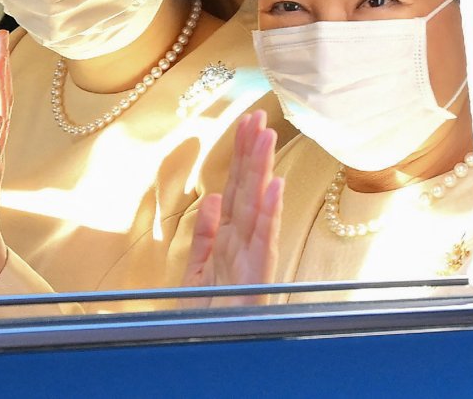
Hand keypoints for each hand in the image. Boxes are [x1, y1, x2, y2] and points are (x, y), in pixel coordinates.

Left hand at [180, 109, 283, 308]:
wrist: (206, 355)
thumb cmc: (205, 317)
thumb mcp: (197, 272)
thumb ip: (205, 235)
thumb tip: (214, 199)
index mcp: (229, 242)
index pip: (237, 190)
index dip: (242, 157)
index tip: (248, 123)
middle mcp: (243, 247)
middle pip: (249, 192)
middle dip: (254, 154)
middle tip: (260, 116)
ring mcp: (251, 263)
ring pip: (259, 209)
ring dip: (264, 172)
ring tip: (269, 137)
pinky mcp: (256, 282)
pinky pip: (263, 244)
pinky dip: (269, 214)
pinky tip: (275, 187)